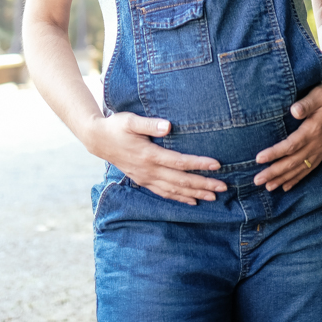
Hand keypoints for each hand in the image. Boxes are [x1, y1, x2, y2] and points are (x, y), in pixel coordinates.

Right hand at [85, 112, 226, 205]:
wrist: (98, 140)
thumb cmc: (116, 126)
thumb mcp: (130, 120)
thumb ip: (149, 124)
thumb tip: (168, 125)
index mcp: (149, 155)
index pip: (179, 162)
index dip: (199, 164)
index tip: (217, 165)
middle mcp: (149, 170)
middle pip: (181, 180)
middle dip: (203, 184)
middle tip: (223, 187)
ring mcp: (146, 177)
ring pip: (174, 190)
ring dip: (195, 194)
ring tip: (213, 197)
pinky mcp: (143, 180)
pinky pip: (164, 193)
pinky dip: (179, 198)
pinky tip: (191, 201)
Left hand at [254, 80, 321, 192]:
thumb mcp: (320, 93)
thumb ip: (307, 103)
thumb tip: (294, 111)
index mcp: (314, 130)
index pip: (291, 145)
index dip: (274, 153)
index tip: (258, 159)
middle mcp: (318, 144)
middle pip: (293, 162)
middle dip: (274, 172)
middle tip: (257, 180)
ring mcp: (321, 150)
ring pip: (300, 169)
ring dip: (283, 179)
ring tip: (268, 187)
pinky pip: (309, 169)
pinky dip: (297, 179)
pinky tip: (286, 187)